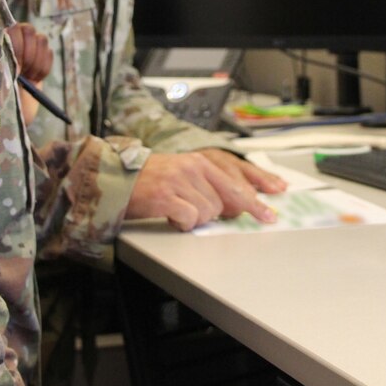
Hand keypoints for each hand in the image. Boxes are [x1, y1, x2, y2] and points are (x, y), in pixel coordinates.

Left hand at [8, 23, 51, 123]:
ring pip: (42, 40)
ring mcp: (29, 50)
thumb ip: (5, 61)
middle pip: (29, 30)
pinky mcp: (41, 60)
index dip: (17, 45)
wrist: (11, 115)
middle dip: (29, 52)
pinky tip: (35, 79)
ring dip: (37, 60)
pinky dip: (44, 68)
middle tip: (23, 71)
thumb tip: (14, 50)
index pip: (13, 27)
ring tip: (28, 76)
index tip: (16, 64)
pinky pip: (50, 54)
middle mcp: (13, 42)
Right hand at [127, 152, 278, 231]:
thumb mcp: (183, 174)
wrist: (117, 179)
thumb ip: (208, 185)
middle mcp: (192, 168)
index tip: (268, 216)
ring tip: (177, 211)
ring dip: (194, 219)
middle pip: (224, 202)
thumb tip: (234, 205)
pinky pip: (189, 219)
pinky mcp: (165, 197)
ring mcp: (179, 182)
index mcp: (200, 161)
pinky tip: (171, 217)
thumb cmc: (151, 180)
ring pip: (208, 212)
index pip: (236, 182)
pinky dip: (182, 224)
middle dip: (219, 214)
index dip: (255, 202)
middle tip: (209, 216)